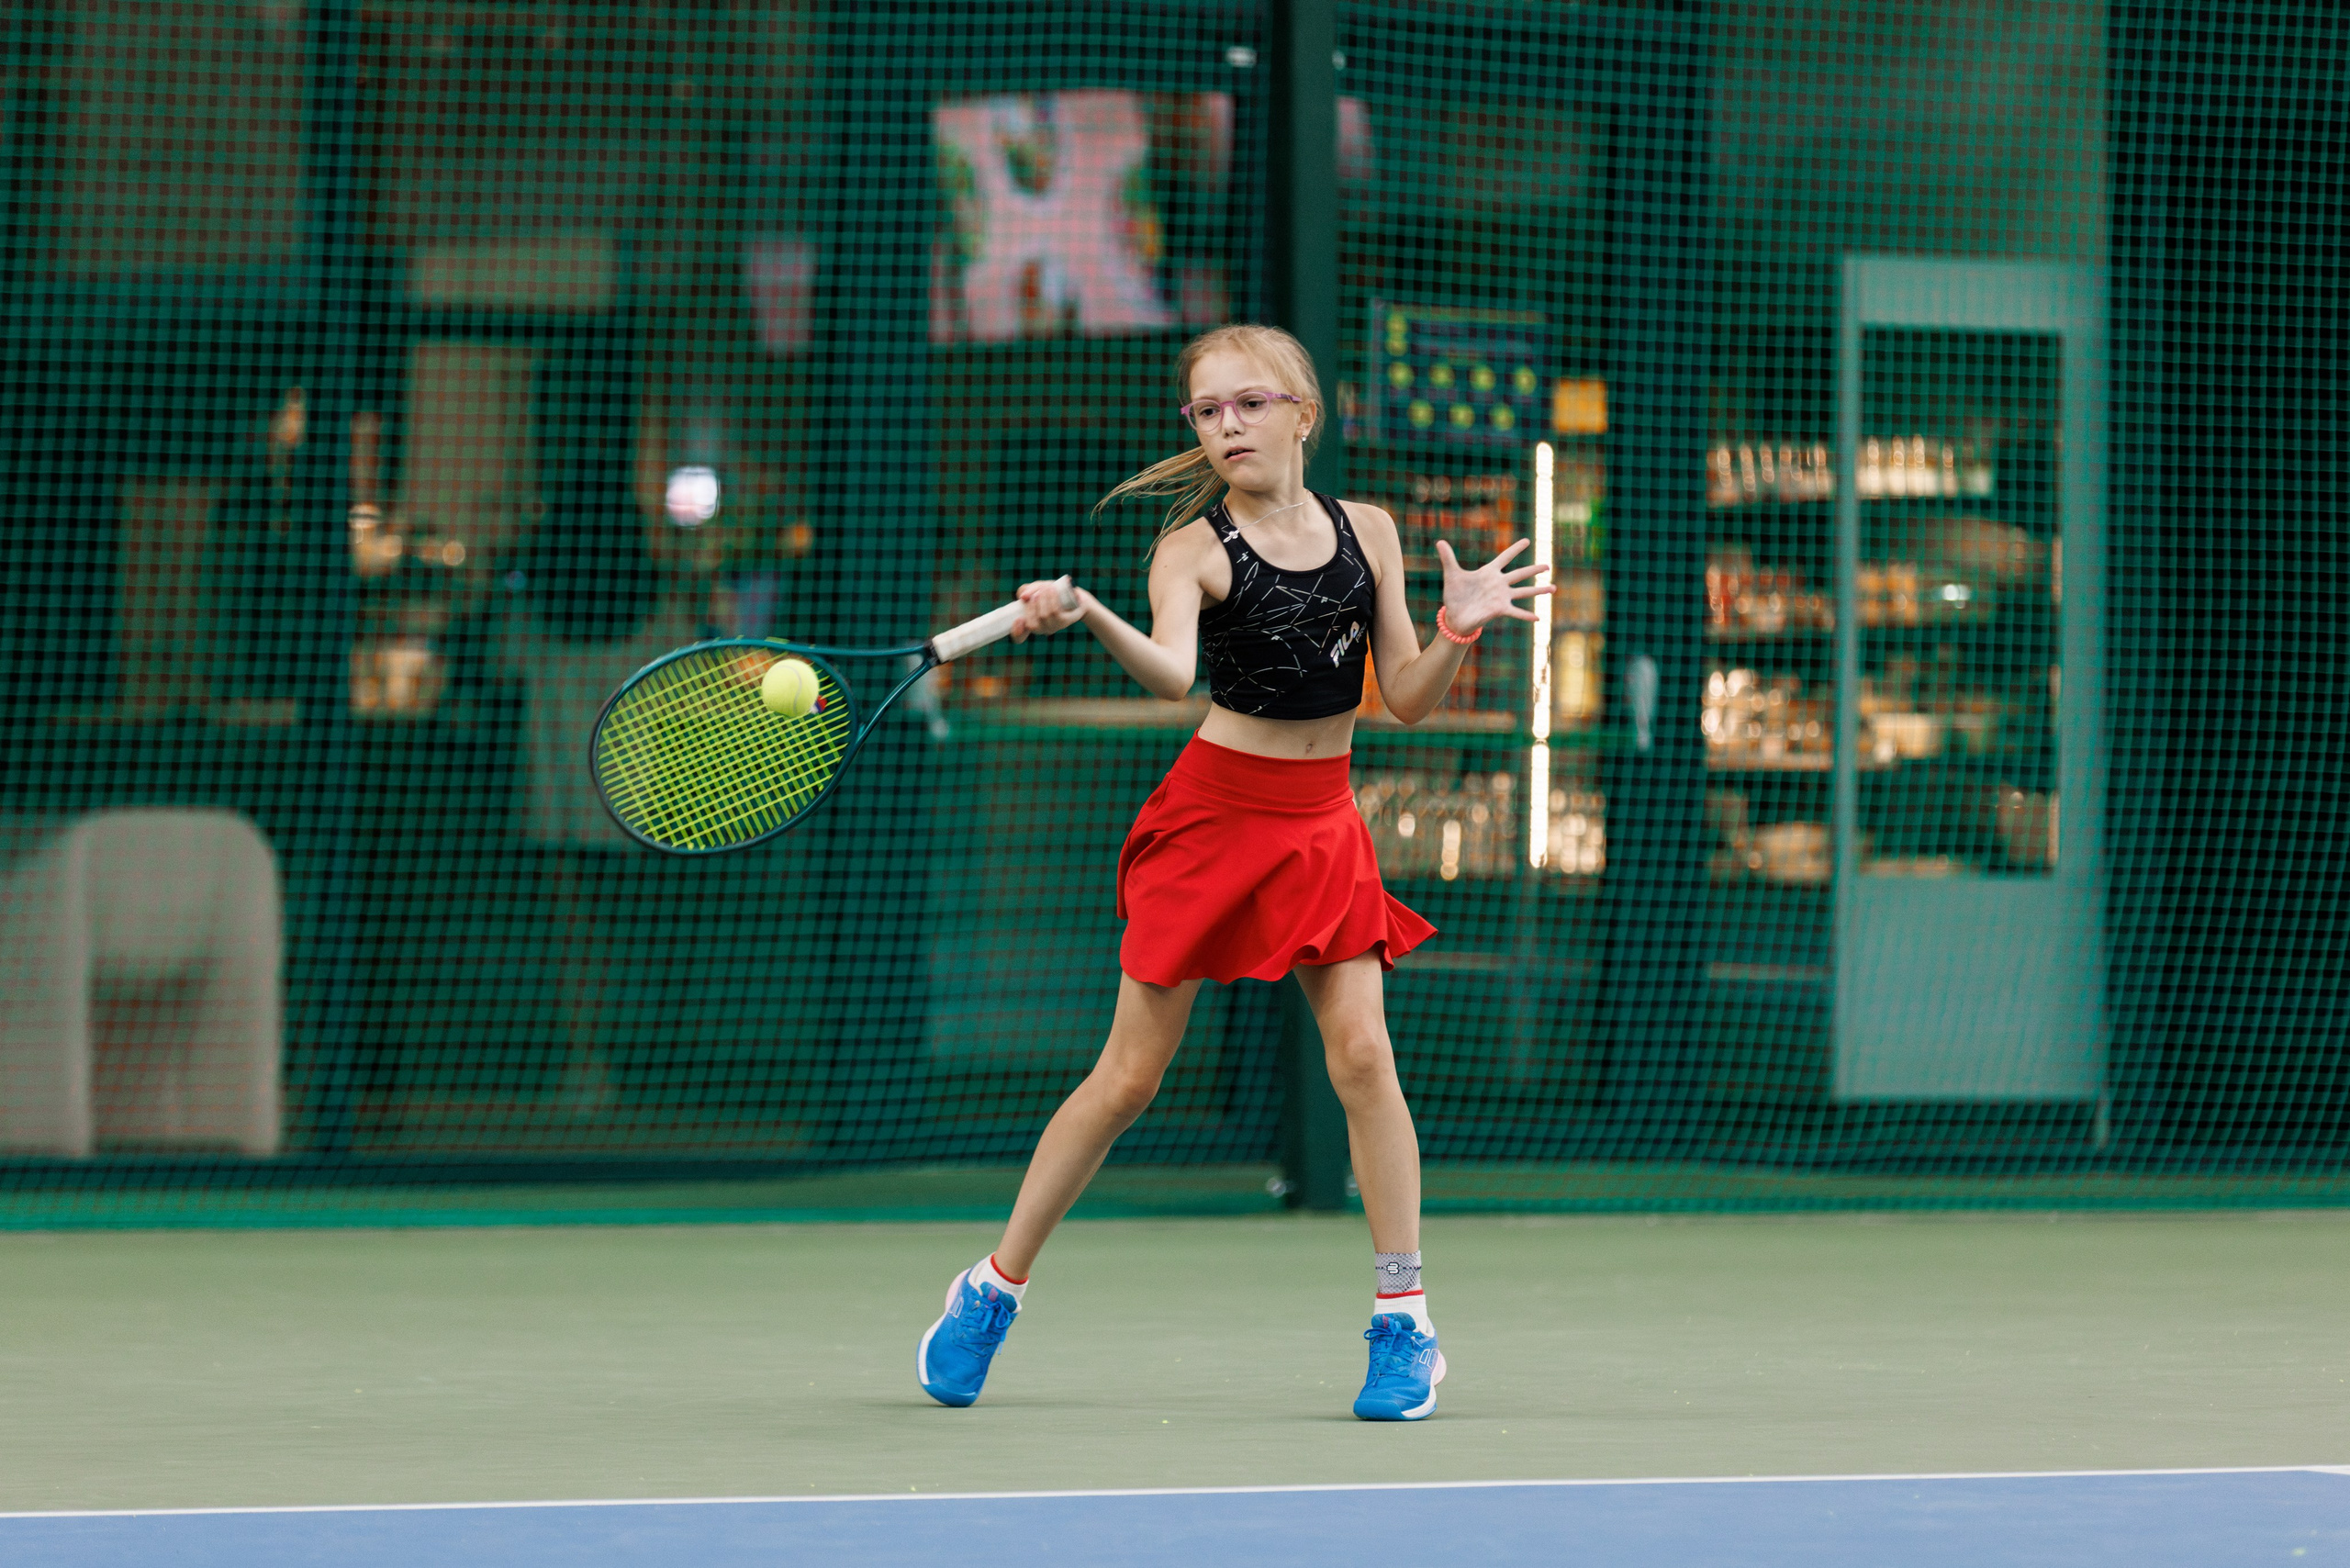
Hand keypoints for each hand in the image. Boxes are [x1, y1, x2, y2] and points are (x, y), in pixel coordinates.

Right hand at [1011, 576, 1086, 640]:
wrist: (1074, 595)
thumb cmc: (1051, 593)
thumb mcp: (1036, 589)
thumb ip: (1026, 590)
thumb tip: (1023, 596)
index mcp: (1032, 624)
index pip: (1020, 637)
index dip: (1016, 631)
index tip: (1018, 620)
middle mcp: (1042, 629)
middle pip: (1032, 624)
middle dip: (1032, 605)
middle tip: (1037, 593)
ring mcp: (1054, 627)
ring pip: (1044, 616)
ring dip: (1043, 599)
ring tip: (1046, 587)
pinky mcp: (1065, 621)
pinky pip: (1055, 611)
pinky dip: (1052, 598)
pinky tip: (1052, 590)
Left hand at [1435, 539, 1551, 635]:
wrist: (1455, 616)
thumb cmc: (1455, 595)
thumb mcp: (1452, 575)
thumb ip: (1448, 558)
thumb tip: (1439, 541)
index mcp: (1488, 573)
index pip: (1505, 557)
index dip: (1515, 549)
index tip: (1527, 540)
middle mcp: (1498, 584)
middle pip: (1520, 574)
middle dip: (1534, 569)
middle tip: (1548, 564)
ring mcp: (1501, 597)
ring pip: (1524, 592)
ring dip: (1539, 590)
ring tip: (1554, 588)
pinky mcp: (1499, 610)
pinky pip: (1516, 612)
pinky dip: (1526, 615)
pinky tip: (1538, 618)